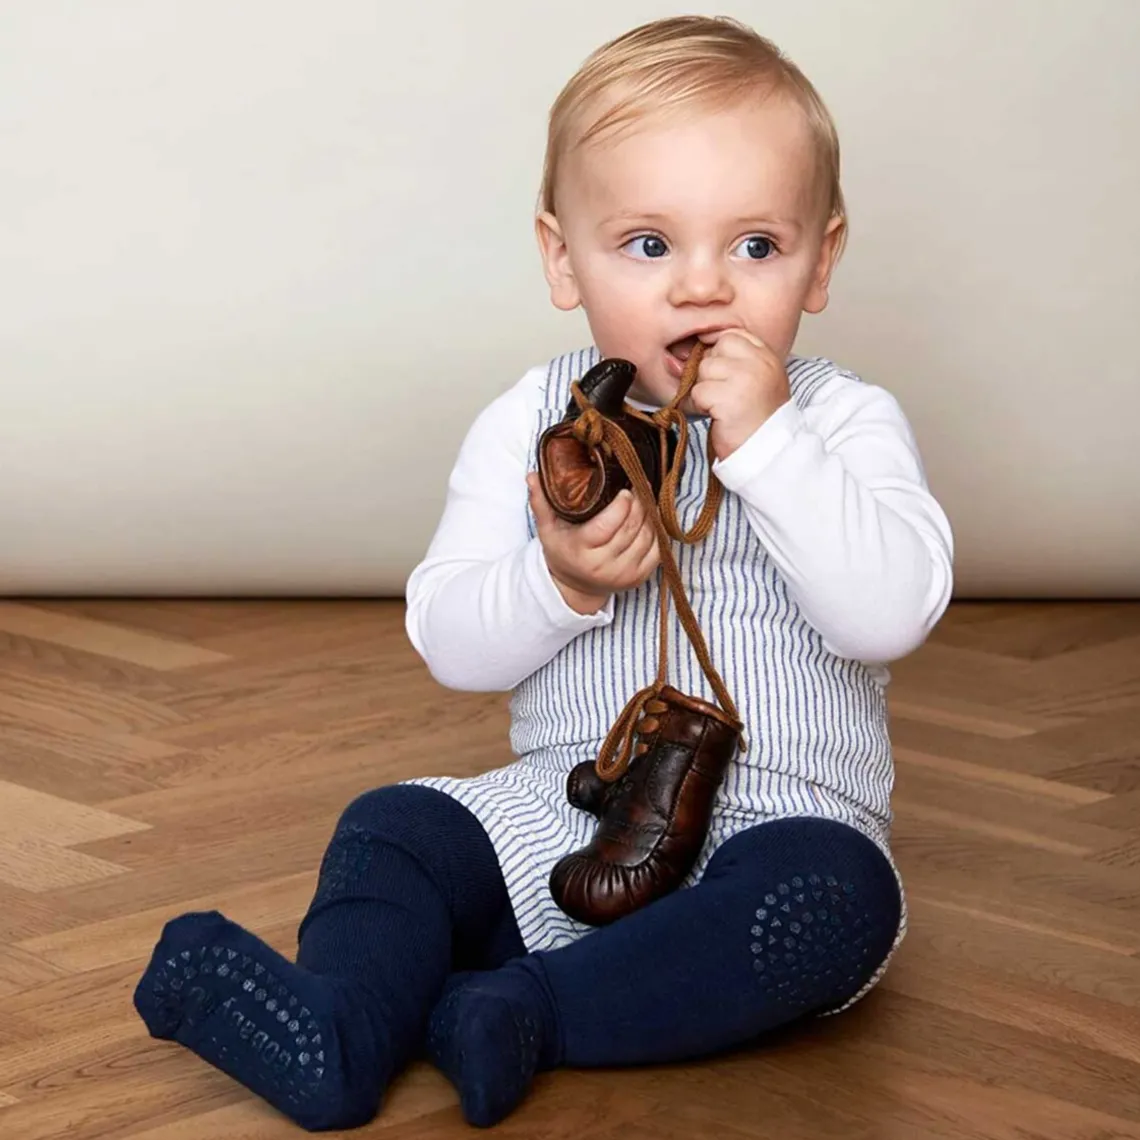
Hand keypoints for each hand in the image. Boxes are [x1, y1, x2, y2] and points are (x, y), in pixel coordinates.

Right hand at [527, 473, 660, 614]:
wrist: (575, 587)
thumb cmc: (562, 552)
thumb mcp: (547, 529)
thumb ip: (540, 501)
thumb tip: (532, 475)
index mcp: (582, 552)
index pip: (608, 524)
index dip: (621, 504)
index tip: (624, 490)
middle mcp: (604, 566)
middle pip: (631, 527)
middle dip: (639, 504)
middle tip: (639, 486)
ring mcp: (624, 574)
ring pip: (647, 536)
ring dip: (649, 515)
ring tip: (645, 499)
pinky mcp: (639, 578)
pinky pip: (657, 550)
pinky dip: (657, 531)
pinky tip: (651, 517)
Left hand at [689, 329, 790, 459]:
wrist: (770, 451)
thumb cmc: (759, 419)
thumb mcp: (760, 379)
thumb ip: (739, 359)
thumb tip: (702, 344)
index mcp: (767, 356)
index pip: (731, 335)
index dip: (718, 352)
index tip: (720, 373)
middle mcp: (758, 363)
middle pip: (713, 352)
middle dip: (710, 374)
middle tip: (724, 395)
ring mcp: (744, 378)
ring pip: (702, 370)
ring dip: (705, 391)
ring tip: (721, 407)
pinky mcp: (727, 398)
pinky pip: (697, 392)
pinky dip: (700, 406)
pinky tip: (717, 416)